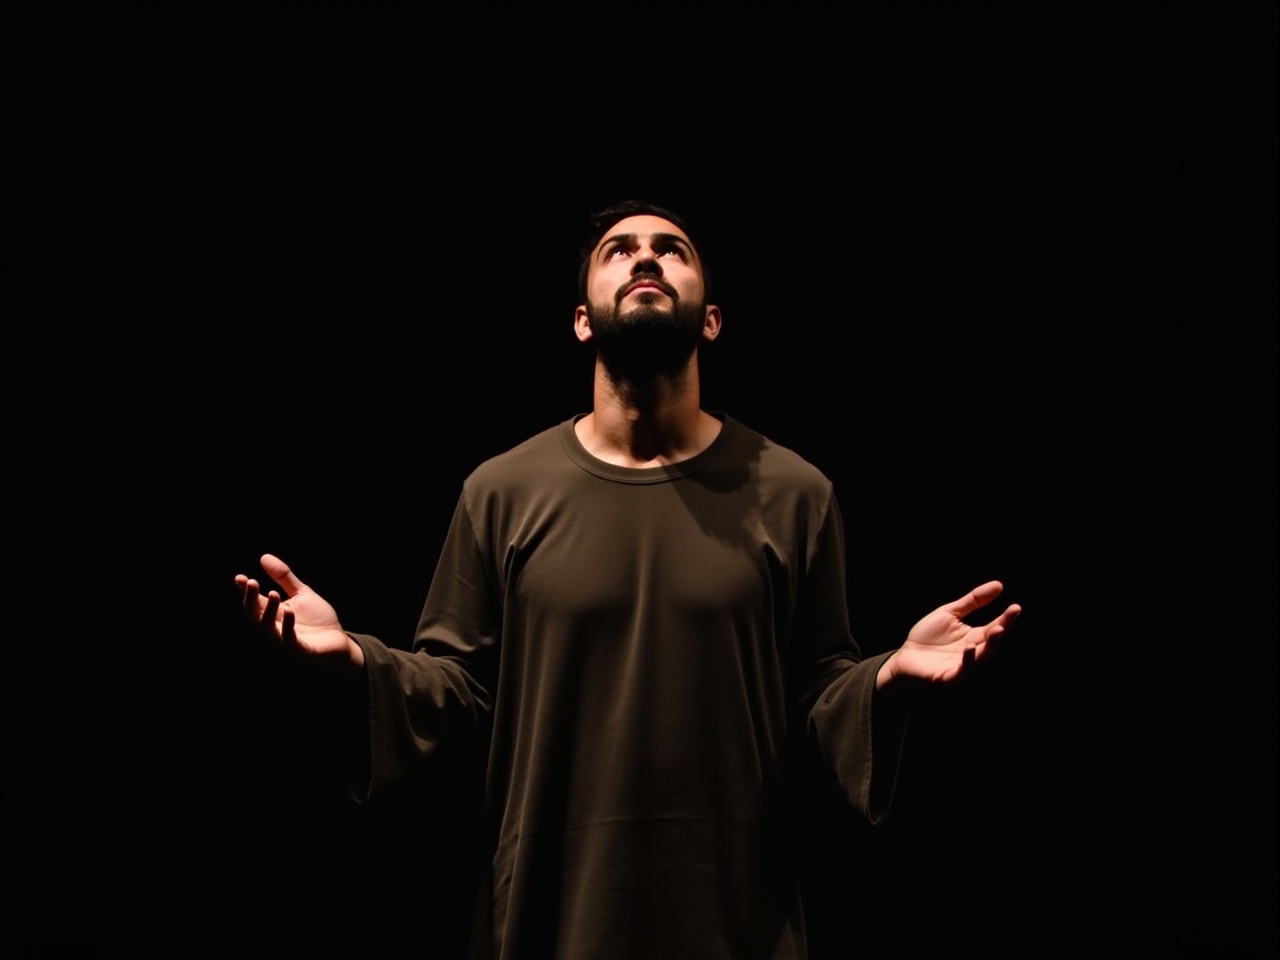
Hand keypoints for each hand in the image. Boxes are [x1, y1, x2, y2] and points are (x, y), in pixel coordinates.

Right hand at [234, 553, 364, 674]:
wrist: (339, 642)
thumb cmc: (317, 620)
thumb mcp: (301, 594)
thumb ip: (283, 578)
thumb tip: (263, 557)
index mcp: (274, 614)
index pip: (254, 602)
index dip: (245, 591)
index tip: (239, 578)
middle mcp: (275, 627)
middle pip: (256, 614)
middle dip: (251, 599)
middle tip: (251, 582)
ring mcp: (286, 640)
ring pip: (269, 628)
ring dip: (269, 610)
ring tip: (273, 593)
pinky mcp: (300, 650)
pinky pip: (289, 640)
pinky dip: (287, 627)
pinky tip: (289, 612)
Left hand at [880, 581, 1020, 687]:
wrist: (905, 656)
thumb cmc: (928, 636)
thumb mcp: (951, 613)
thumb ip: (973, 601)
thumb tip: (999, 585)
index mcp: (973, 637)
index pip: (993, 627)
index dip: (1006, 619)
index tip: (1016, 607)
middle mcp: (972, 653)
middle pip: (991, 643)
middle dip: (1001, 631)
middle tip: (1010, 617)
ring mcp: (961, 666)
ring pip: (980, 658)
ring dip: (990, 646)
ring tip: (996, 630)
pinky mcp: (947, 677)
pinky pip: (961, 672)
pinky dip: (967, 662)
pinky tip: (970, 648)